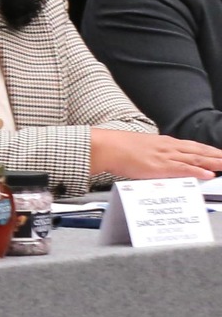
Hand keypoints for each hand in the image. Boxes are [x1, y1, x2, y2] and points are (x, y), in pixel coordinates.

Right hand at [90, 129, 221, 180]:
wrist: (106, 147)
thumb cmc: (117, 148)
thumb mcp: (139, 149)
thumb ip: (152, 154)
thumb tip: (156, 162)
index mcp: (163, 142)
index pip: (192, 146)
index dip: (208, 150)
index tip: (219, 154)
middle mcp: (168, 147)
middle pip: (199, 151)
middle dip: (217, 155)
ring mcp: (165, 156)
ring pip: (196, 158)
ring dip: (214, 162)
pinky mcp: (160, 166)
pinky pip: (183, 169)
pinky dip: (198, 171)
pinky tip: (210, 174)